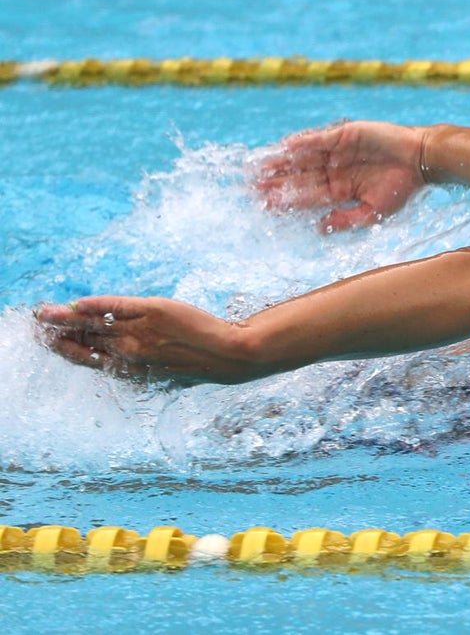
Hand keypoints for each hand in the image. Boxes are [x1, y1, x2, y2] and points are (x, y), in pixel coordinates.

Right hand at [36, 296, 256, 385]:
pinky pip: (117, 307)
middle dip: (58, 332)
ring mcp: (139, 331)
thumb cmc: (197, 364)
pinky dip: (97, 305)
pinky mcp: (153, 311)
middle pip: (85, 340)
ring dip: (67, 317)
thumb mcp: (162, 372)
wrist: (226, 355)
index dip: (66, 349)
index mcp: (129, 369)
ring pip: (95, 323)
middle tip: (37, 323)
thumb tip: (124, 360)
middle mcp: (129, 352)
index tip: (48, 341)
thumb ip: (139, 364)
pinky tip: (79, 303)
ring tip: (45, 312)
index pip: (88, 359)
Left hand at [256, 120, 426, 231]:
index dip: (285, 200)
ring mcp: (337, 152)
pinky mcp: (344, 135)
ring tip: (259, 166)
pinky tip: (284, 147)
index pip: (306, 197)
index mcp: (340, 191)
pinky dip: (302, 143)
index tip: (263, 205)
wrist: (421, 160)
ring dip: (281, 161)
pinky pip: (318, 139)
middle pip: (299, 177)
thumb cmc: (402, 188)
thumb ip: (346, 220)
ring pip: (303, 157)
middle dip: (275, 181)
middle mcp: (334, 171)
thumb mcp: (374, 212)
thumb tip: (318, 229)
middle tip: (250, 186)